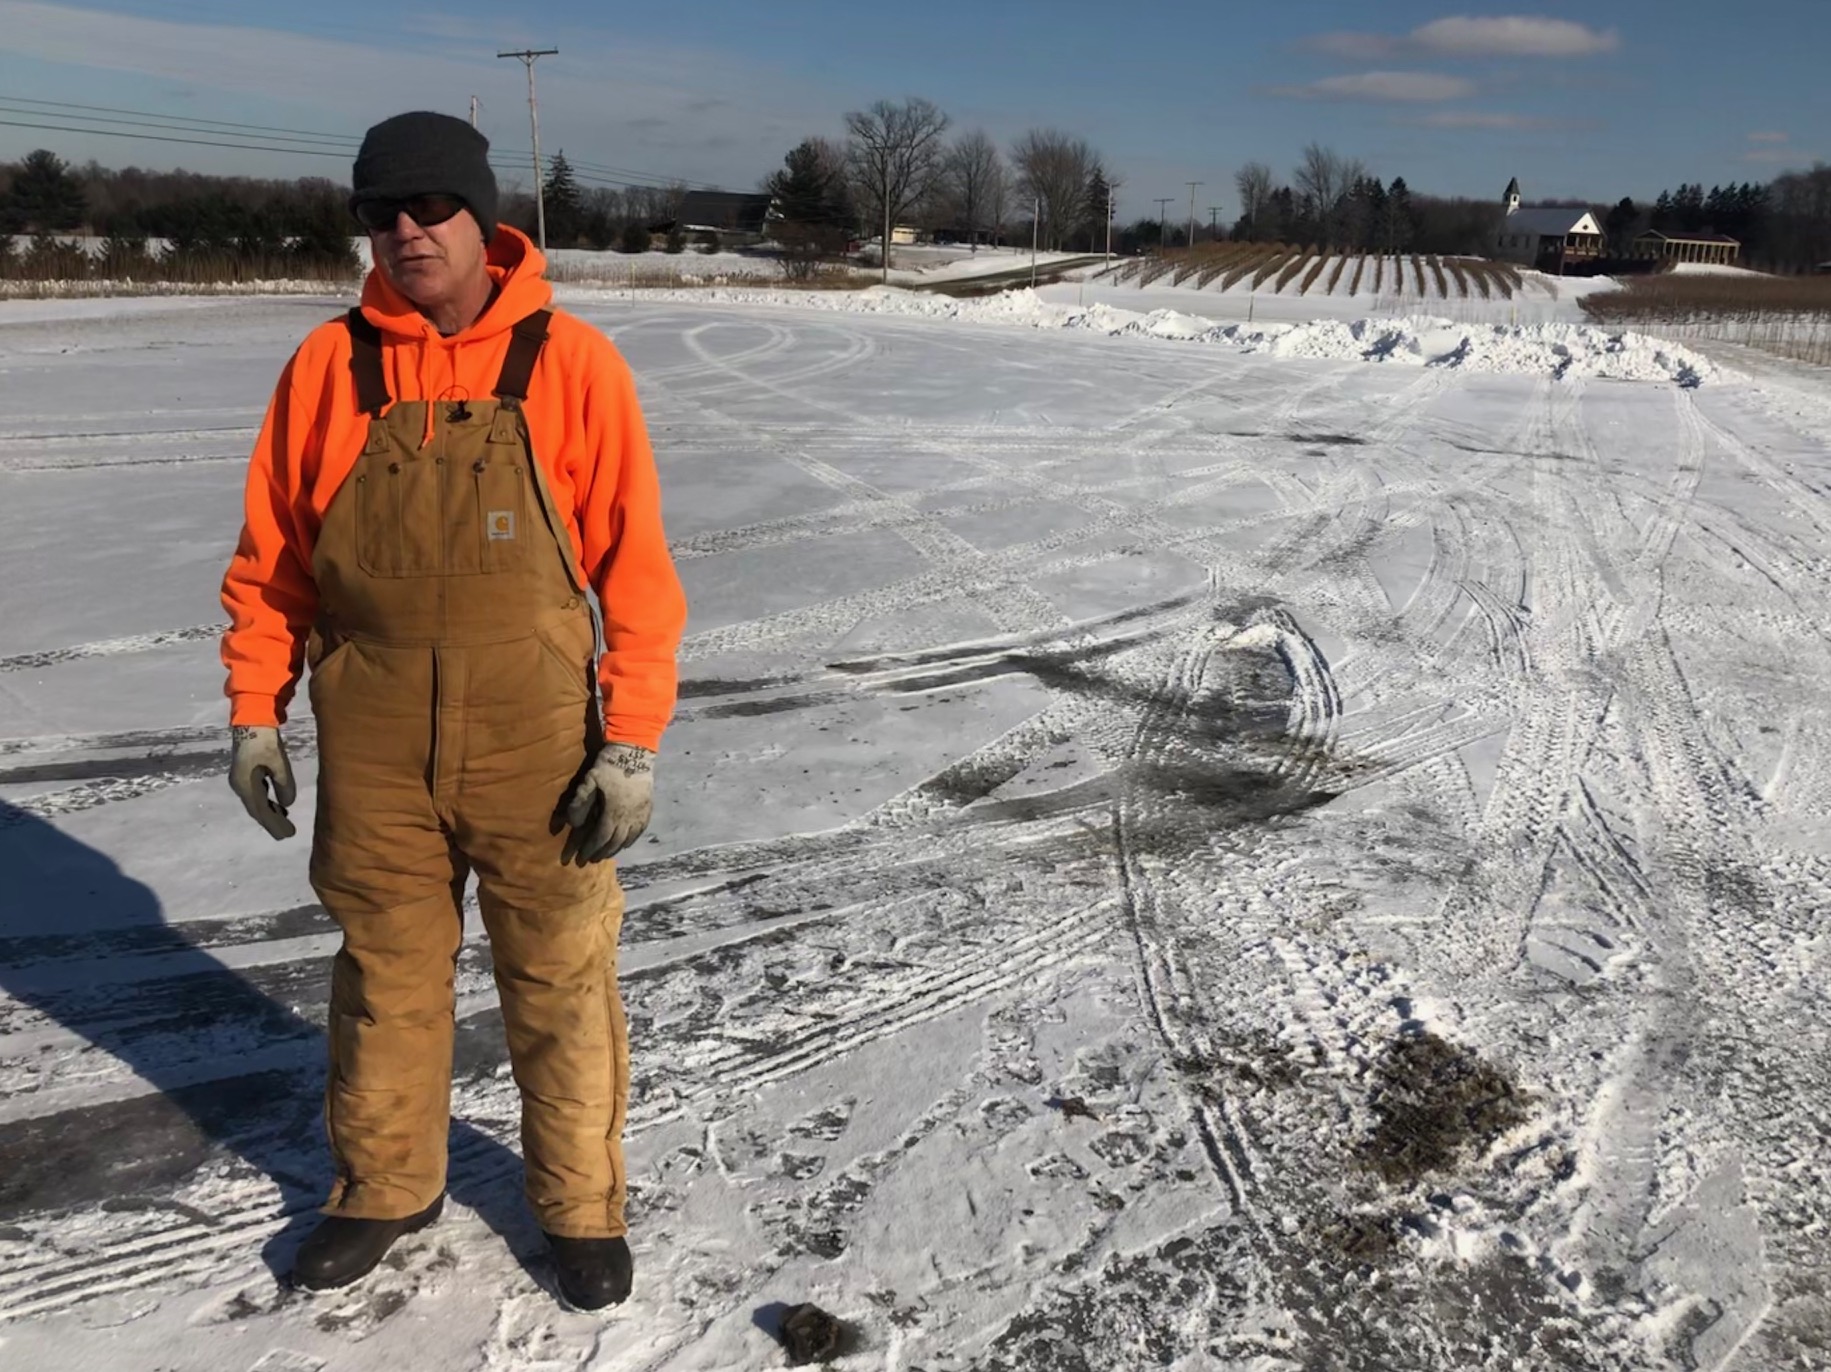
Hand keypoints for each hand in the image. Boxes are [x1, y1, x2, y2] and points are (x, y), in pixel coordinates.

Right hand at [229, 725, 296, 839]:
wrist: (251, 722)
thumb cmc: (265, 741)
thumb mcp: (278, 762)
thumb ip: (283, 784)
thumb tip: (288, 804)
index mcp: (245, 784)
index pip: (260, 810)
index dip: (273, 823)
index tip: (287, 834)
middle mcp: (240, 785)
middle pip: (256, 809)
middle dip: (271, 822)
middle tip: (288, 834)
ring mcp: (241, 779)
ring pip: (256, 802)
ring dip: (270, 813)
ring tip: (285, 823)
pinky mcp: (246, 773)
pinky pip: (257, 794)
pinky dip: (267, 802)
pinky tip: (278, 806)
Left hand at [561, 743, 653, 865]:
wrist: (634, 751)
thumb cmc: (608, 765)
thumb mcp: (589, 781)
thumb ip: (580, 803)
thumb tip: (572, 824)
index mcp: (613, 811)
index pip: (601, 837)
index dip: (590, 849)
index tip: (580, 858)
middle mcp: (629, 816)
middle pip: (614, 842)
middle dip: (601, 853)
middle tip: (589, 861)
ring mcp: (640, 813)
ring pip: (628, 839)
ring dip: (615, 849)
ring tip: (605, 855)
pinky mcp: (648, 808)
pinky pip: (640, 831)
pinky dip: (631, 840)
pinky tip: (624, 843)